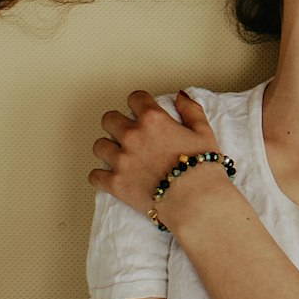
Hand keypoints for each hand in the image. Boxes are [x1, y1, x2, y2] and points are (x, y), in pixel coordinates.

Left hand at [89, 89, 224, 220]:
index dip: (139, 103)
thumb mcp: (204, 132)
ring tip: (119, 155)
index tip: (141, 109)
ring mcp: (122, 160)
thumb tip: (180, 96)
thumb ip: (190, 109)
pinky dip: (101, 177)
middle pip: (109, 119)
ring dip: (108, 149)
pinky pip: (95, 176)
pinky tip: (110, 177)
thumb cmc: (203, 168)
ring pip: (99, 146)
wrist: (196, 201)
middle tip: (126, 133)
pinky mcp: (116, 184)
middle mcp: (133, 136)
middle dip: (117, 123)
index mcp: (153, 119)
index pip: (135, 98)